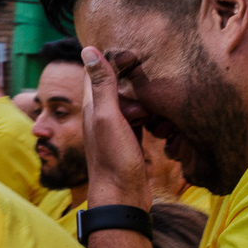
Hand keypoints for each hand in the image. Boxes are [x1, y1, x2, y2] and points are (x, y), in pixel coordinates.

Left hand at [81, 46, 149, 209]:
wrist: (123, 198)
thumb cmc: (114, 158)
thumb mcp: (108, 117)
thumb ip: (101, 85)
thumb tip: (88, 50)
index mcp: (92, 107)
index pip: (97, 72)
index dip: (111, 58)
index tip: (132, 50)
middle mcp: (101, 117)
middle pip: (115, 86)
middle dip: (131, 76)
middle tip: (151, 70)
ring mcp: (116, 130)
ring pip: (129, 102)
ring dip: (141, 96)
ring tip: (157, 91)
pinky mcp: (130, 141)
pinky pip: (138, 119)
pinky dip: (148, 114)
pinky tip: (159, 113)